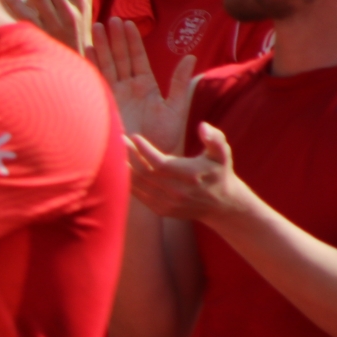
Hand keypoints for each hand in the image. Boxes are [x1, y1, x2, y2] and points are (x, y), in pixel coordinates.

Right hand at [90, 17, 193, 154]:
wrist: (147, 160)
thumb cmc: (164, 139)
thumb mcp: (176, 109)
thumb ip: (179, 83)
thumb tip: (190, 57)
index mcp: (146, 86)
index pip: (138, 58)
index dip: (132, 40)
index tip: (128, 23)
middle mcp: (128, 88)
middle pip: (120, 57)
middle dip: (114, 39)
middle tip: (110, 20)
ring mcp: (114, 96)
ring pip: (106, 66)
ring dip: (101, 47)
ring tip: (97, 28)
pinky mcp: (103, 105)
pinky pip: (96, 81)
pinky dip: (90, 66)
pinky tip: (86, 50)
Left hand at [127, 122, 251, 222]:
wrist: (222, 205)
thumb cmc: (219, 172)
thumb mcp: (222, 154)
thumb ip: (214, 138)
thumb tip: (202, 126)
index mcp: (191, 176)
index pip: (159, 163)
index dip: (144, 150)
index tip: (134, 136)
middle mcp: (178, 192)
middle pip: (144, 172)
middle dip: (129, 154)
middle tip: (117, 139)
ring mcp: (168, 203)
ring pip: (138, 184)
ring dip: (124, 167)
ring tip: (114, 150)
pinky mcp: (161, 210)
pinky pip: (138, 194)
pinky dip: (127, 181)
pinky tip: (121, 167)